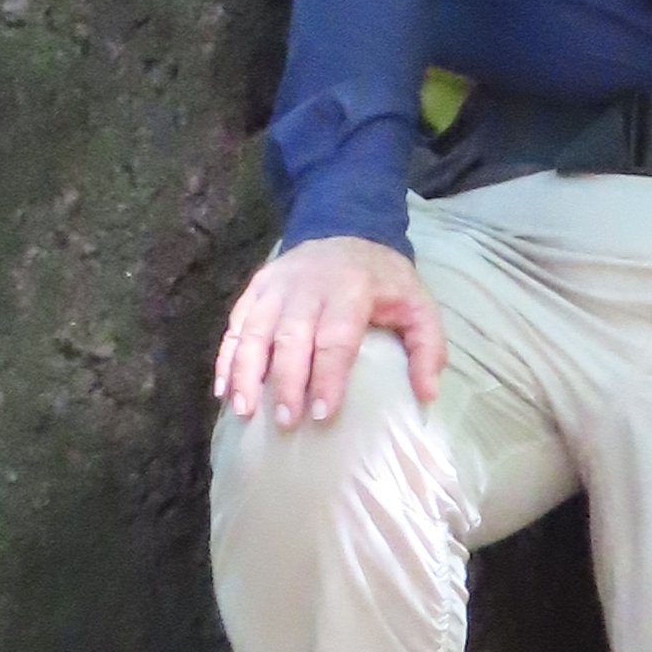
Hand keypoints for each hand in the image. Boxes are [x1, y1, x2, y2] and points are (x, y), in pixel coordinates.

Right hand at [214, 235, 446, 429]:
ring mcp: (277, 284)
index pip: (336, 337)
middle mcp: (308, 284)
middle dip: (287, 382)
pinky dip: (228, 356)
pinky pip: (237, 324)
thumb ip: (427, 348)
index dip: (327, 376)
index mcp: (350, 288)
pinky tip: (224, 388)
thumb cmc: (384, 281)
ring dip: (247, 372)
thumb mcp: (419, 306)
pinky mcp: (257, 286)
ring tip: (244, 411)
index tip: (321, 414)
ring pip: (256, 330)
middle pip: (291, 337)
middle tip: (286, 423)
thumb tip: (427, 395)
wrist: (348, 228)